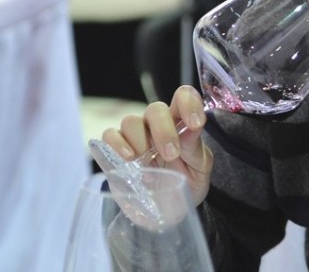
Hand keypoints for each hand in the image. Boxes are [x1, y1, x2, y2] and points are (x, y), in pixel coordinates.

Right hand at [102, 85, 214, 206]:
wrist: (169, 211)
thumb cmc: (186, 184)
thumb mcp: (200, 169)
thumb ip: (196, 148)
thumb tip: (193, 127)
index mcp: (181, 123)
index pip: (183, 97)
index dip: (189, 102)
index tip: (195, 124)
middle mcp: (157, 125)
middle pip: (155, 109)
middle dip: (163, 130)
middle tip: (171, 154)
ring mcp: (135, 137)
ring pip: (131, 121)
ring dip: (140, 141)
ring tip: (149, 164)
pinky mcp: (115, 152)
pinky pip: (109, 136)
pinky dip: (116, 145)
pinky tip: (128, 159)